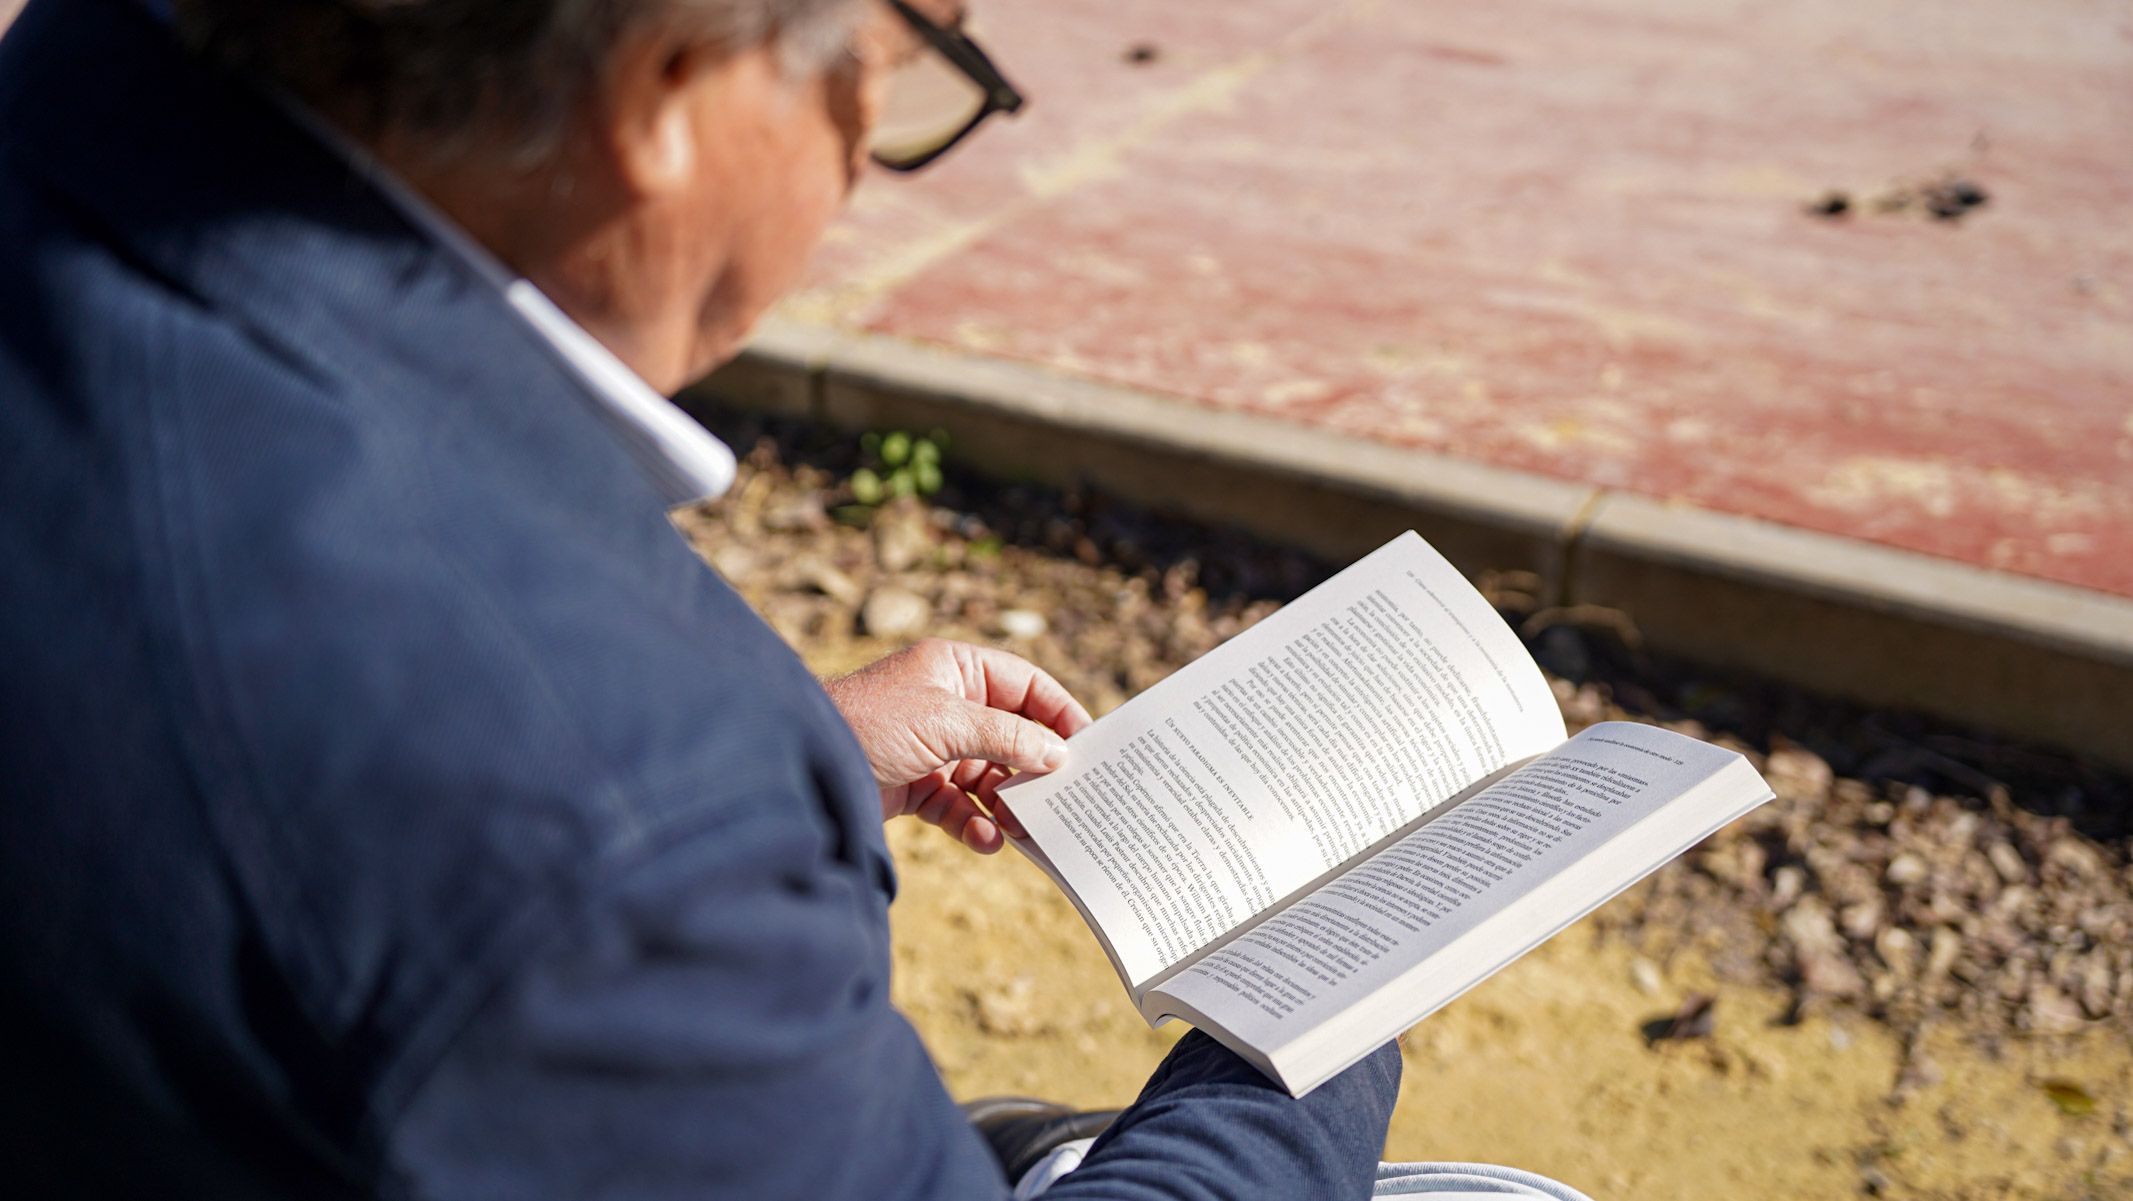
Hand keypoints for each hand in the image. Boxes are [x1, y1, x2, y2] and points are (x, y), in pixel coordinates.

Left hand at [824, 639, 1091, 852]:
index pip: (1024, 685)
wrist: (798, 766)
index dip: (1058, 713)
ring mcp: (931, 747)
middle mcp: (947, 705)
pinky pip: (959, 806)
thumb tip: (1059, 753)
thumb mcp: (946, 722)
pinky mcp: (915, 786)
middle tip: (1070, 797)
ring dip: (1008, 803)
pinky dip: (975, 824)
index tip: (1090, 746)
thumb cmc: (866, 722)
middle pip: (1011, 735)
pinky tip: (988, 840)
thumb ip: (1006, 737)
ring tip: (1029, 830)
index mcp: (955, 669)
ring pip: (988, 776)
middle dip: (1036, 767)